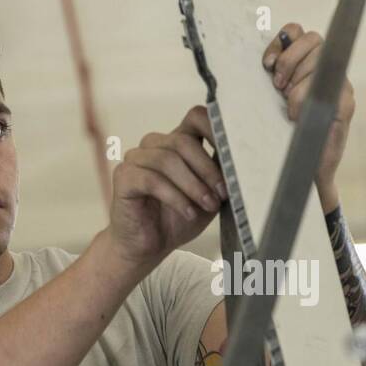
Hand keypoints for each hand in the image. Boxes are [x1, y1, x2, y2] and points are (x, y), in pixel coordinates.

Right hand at [108, 105, 226, 264]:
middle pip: (183, 140)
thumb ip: (220, 175)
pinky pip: (152, 180)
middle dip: (207, 169)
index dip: (214, 129)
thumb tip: (242, 161)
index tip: (232, 154)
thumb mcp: (209, 195)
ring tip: (207, 205)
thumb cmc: (178, 219)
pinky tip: (188, 212)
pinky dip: (176, 198)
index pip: (196, 118)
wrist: (149, 247)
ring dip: (193, 185)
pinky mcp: (123, 177)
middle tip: (222, 194)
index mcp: (177, 143)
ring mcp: (136, 159)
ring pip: (168, 160)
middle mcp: (154, 145)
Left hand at [263, 23, 354, 211]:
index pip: (296, 32)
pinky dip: (306, 96)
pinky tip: (296, 113)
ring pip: (319, 57)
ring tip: (288, 102)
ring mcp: (340, 86)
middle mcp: (327, 72)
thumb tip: (249, 57)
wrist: (304, 173)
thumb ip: (270, 78)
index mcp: (307, 65)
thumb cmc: (285, 138)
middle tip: (278, 88)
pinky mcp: (346, 104)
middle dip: (290, 61)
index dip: (281, 41)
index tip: (267, 64)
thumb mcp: (272, 104)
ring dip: (299, 78)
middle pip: (311, 39)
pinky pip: (328, 85)